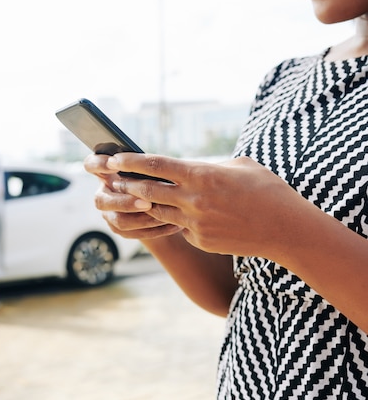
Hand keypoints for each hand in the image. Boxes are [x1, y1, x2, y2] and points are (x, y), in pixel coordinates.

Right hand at [83, 153, 182, 239]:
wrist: (162, 203)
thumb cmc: (155, 178)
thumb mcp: (150, 170)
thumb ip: (146, 169)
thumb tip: (157, 173)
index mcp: (106, 173)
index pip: (91, 165)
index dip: (98, 164)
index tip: (114, 164)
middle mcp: (103, 194)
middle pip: (101, 201)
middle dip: (125, 203)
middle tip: (148, 203)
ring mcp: (109, 214)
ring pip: (120, 221)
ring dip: (145, 219)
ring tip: (167, 216)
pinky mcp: (120, 229)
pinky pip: (135, 234)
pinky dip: (156, 230)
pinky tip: (175, 226)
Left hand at [99, 152, 305, 259]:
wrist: (285, 229)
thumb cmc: (268, 190)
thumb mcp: (241, 165)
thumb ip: (211, 166)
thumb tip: (194, 169)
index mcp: (202, 175)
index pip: (157, 165)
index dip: (131, 162)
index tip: (115, 159)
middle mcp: (194, 200)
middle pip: (148, 191)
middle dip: (127, 185)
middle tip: (114, 180)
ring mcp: (196, 224)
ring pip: (160, 213)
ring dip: (147, 205)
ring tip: (136, 198)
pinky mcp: (202, 241)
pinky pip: (182, 229)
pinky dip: (180, 221)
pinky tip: (184, 217)